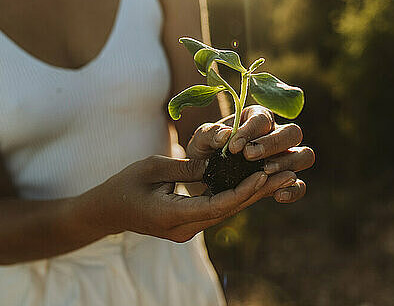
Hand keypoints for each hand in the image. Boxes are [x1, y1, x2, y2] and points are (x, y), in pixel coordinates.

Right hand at [89, 155, 300, 242]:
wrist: (107, 212)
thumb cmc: (124, 185)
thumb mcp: (152, 167)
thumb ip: (185, 166)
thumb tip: (217, 163)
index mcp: (172, 216)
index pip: (216, 206)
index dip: (242, 191)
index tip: (263, 175)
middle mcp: (184, 229)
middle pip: (229, 210)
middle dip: (258, 192)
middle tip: (286, 173)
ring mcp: (187, 230)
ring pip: (227, 211)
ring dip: (252, 194)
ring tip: (280, 176)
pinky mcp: (189, 224)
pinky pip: (218, 209)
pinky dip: (237, 195)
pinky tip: (257, 182)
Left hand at [185, 105, 314, 203]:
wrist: (204, 177)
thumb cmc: (204, 152)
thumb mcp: (200, 141)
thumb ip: (209, 134)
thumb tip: (225, 135)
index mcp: (256, 119)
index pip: (263, 118)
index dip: (251, 131)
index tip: (234, 147)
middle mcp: (276, 135)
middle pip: (293, 132)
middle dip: (273, 143)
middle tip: (250, 156)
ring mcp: (285, 158)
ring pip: (304, 155)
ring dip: (287, 163)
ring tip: (264, 171)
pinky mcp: (285, 182)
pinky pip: (300, 185)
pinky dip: (294, 190)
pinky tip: (277, 196)